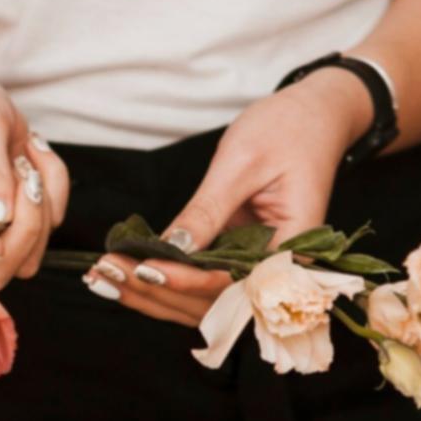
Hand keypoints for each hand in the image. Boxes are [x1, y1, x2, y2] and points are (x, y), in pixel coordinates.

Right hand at [0, 60, 69, 291]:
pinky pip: (49, 227)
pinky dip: (54, 191)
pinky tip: (31, 157)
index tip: (2, 223)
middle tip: (26, 176)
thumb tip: (0, 220)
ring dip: (41, 209)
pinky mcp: (13, 226)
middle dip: (22, 230)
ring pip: (25, 259)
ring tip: (25, 158)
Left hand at [84, 68, 372, 323]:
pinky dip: (166, 281)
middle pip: (215, 304)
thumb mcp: (241, 163)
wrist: (315, 117)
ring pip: (204, 302)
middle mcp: (280, 269)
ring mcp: (260, 268)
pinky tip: (126, 274)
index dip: (186, 281)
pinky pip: (203, 283)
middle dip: (158, 293)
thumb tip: (171, 249)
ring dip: (154, 295)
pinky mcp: (242, 259)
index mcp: (294, 246)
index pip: (234, 281)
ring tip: (104, 278)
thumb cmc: (287, 129)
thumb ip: (207, 211)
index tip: (144, 270)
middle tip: (106, 274)